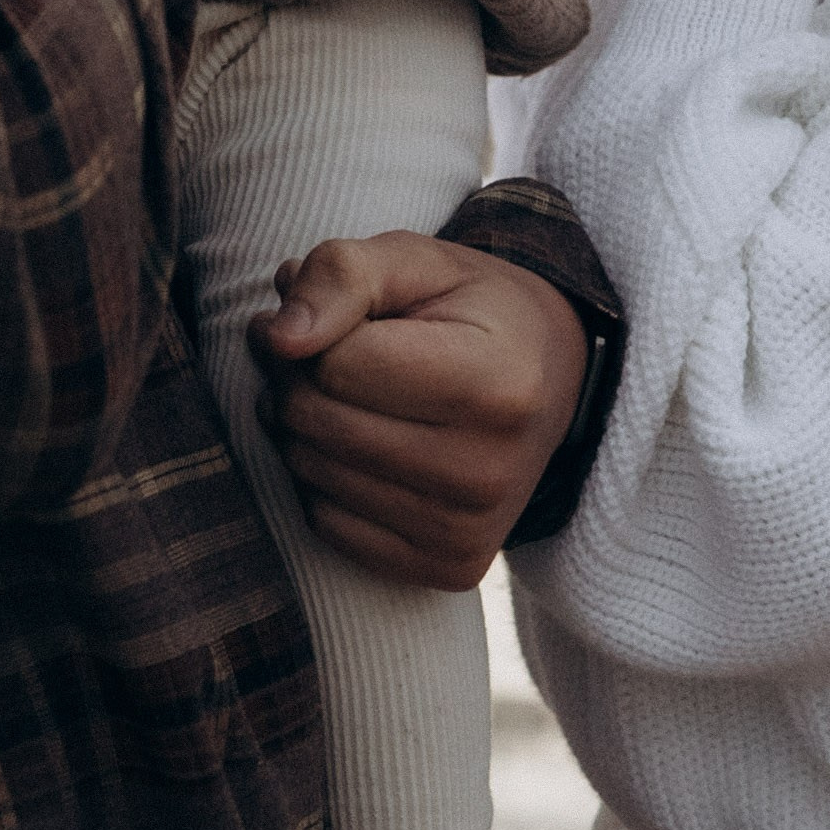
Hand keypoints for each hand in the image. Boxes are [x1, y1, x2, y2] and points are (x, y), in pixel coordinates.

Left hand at [250, 233, 590, 587]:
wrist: (552, 385)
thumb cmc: (472, 314)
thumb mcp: (416, 262)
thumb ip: (343, 275)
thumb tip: (276, 338)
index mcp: (496, 383)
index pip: (336, 364)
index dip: (312, 331)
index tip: (333, 317)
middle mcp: (488, 470)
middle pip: (316, 422)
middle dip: (297, 378)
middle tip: (323, 352)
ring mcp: (469, 529)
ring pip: (311, 474)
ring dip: (302, 428)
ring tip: (343, 395)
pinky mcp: (449, 567)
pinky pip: (327, 525)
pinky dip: (323, 480)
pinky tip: (359, 447)